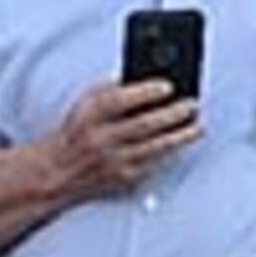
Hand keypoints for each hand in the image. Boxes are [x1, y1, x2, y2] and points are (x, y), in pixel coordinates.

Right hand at [50, 77, 198, 203]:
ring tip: (197, 125)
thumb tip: (150, 77)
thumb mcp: (87, 102)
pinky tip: (181, 140)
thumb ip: (114, 88)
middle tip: (192, 104)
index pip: (117, 101)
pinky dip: (170, 151)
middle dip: (172, 114)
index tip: (168, 85)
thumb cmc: (79, 130)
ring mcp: (113, 162)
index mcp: (89, 115)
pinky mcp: (124, 179)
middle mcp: (100, 140)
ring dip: (180, 136)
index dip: (145, 92)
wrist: (59, 172)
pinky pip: (154, 163)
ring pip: (154, 148)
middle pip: (142, 126)